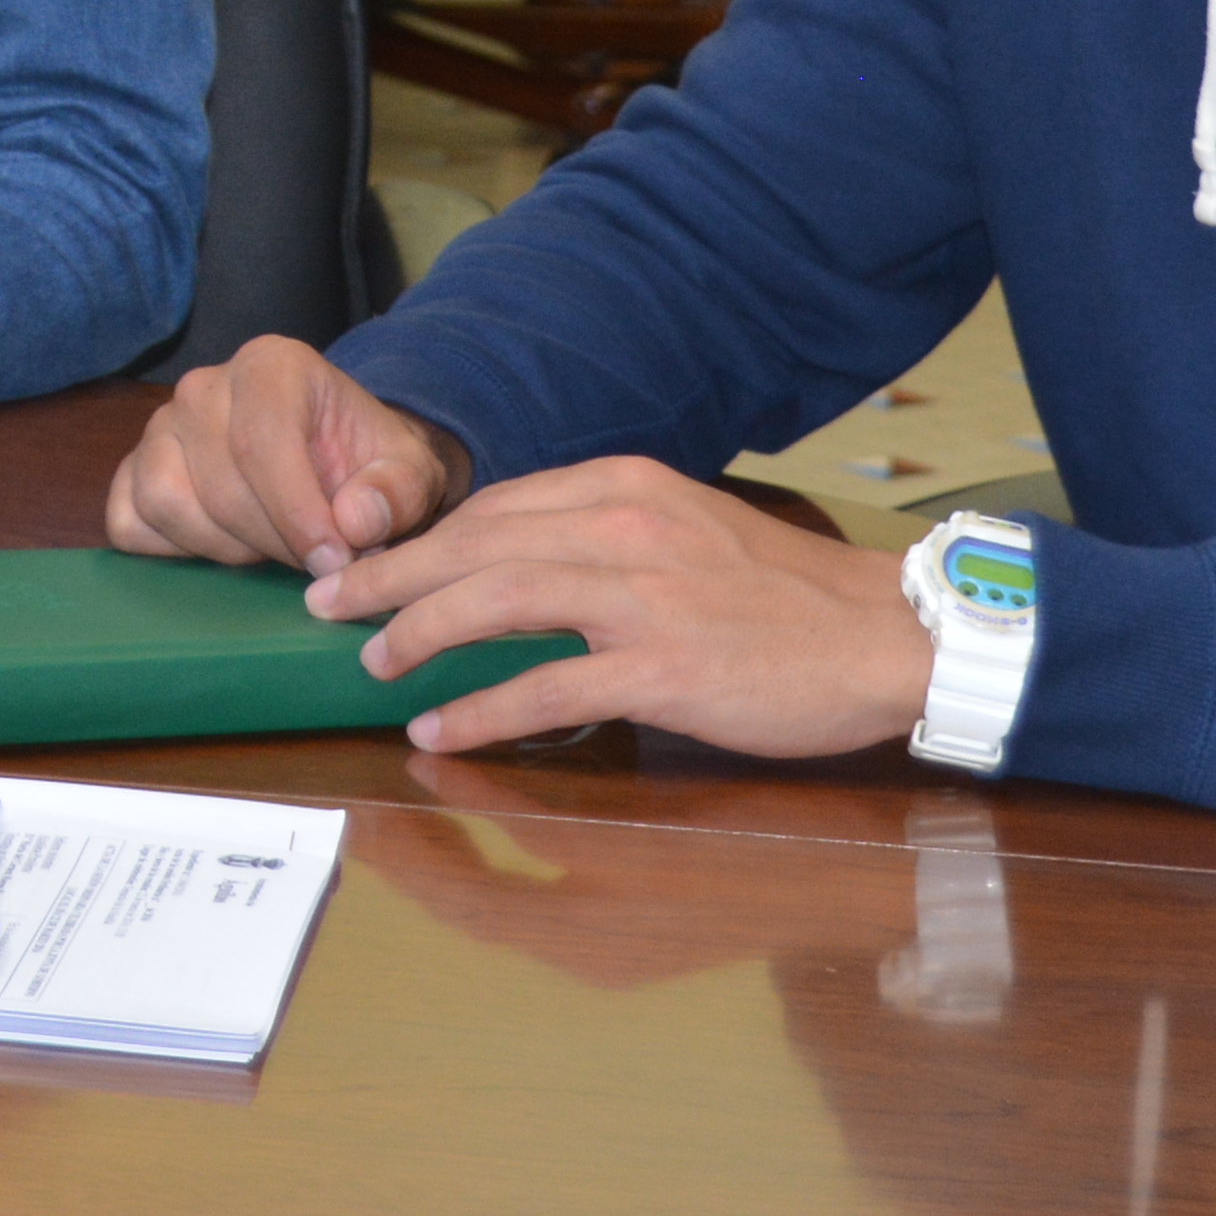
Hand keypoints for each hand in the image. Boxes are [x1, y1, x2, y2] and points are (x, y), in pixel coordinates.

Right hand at [106, 336, 468, 571]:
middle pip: (217, 482)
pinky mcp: (135, 469)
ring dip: (221, 546)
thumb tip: (355, 521)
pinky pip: (127, 520)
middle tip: (315, 565)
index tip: (332, 561)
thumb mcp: (410, 474)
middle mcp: (204, 386)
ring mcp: (161, 427)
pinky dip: (169, 549)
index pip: (262, 440)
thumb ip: (397, 493)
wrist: (336, 463)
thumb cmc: (368, 465)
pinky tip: (223, 548)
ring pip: (164, 499)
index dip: (295, 513)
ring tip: (271, 550)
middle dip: (271, 541)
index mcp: (271, 367)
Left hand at [310, 455, 933, 759]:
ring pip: (496, 598)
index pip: (498, 504)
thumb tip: (526, 560)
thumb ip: (612, 535)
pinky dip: (479, 707)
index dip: (425, 535)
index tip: (372, 560)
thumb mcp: (691, 530)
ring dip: (417, 631)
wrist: (889, 635)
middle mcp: (626, 526)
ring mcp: (644, 597)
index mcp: (629, 486)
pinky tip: (438, 729)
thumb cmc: (789, 596)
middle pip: (477, 542)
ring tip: (369, 662)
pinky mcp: (663, 668)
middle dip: (389, 572)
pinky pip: (546, 686)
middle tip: (327, 602)